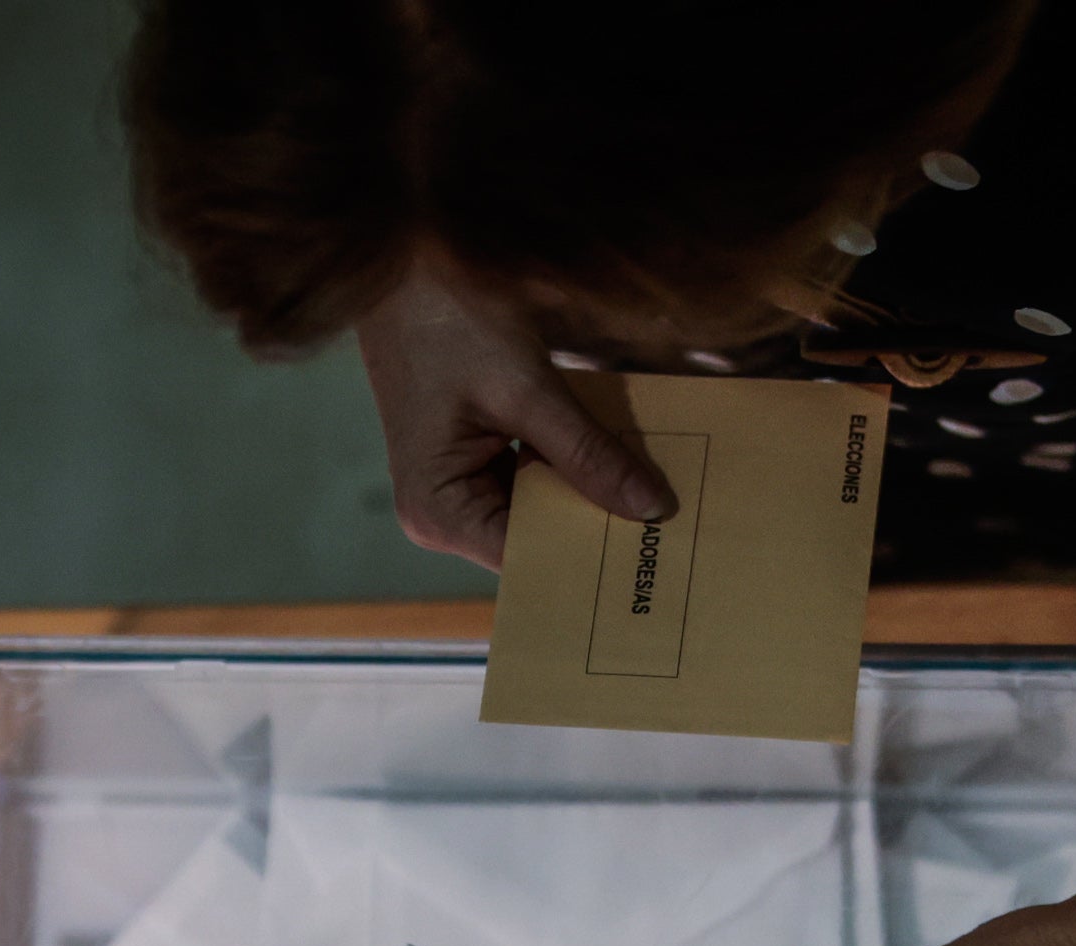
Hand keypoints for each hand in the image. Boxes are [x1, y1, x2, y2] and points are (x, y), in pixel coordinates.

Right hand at [355, 267, 672, 568]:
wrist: (402, 256)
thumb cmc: (445, 315)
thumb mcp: (527, 389)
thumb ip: (589, 454)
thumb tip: (652, 508)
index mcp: (440, 511)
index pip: (531, 559)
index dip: (592, 556)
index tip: (659, 556)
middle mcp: (442, 513)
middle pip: (538, 538)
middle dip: (598, 524)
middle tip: (673, 526)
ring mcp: (457, 487)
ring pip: (543, 508)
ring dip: (591, 493)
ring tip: (657, 495)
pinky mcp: (474, 458)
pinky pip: (535, 477)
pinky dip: (573, 465)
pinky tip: (620, 459)